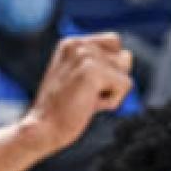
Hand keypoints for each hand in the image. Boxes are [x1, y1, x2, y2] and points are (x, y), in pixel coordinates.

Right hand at [23, 33, 134, 155]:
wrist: (43, 127)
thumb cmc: (63, 108)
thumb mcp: (84, 79)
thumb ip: (107, 64)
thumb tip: (127, 56)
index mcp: (71, 43)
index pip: (114, 43)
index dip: (109, 66)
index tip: (82, 83)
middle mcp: (77, 44)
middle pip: (123, 57)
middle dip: (110, 81)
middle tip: (82, 93)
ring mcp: (83, 55)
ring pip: (125, 73)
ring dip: (110, 92)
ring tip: (84, 98)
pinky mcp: (92, 70)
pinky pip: (125, 85)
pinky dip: (111, 101)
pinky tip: (87, 104)